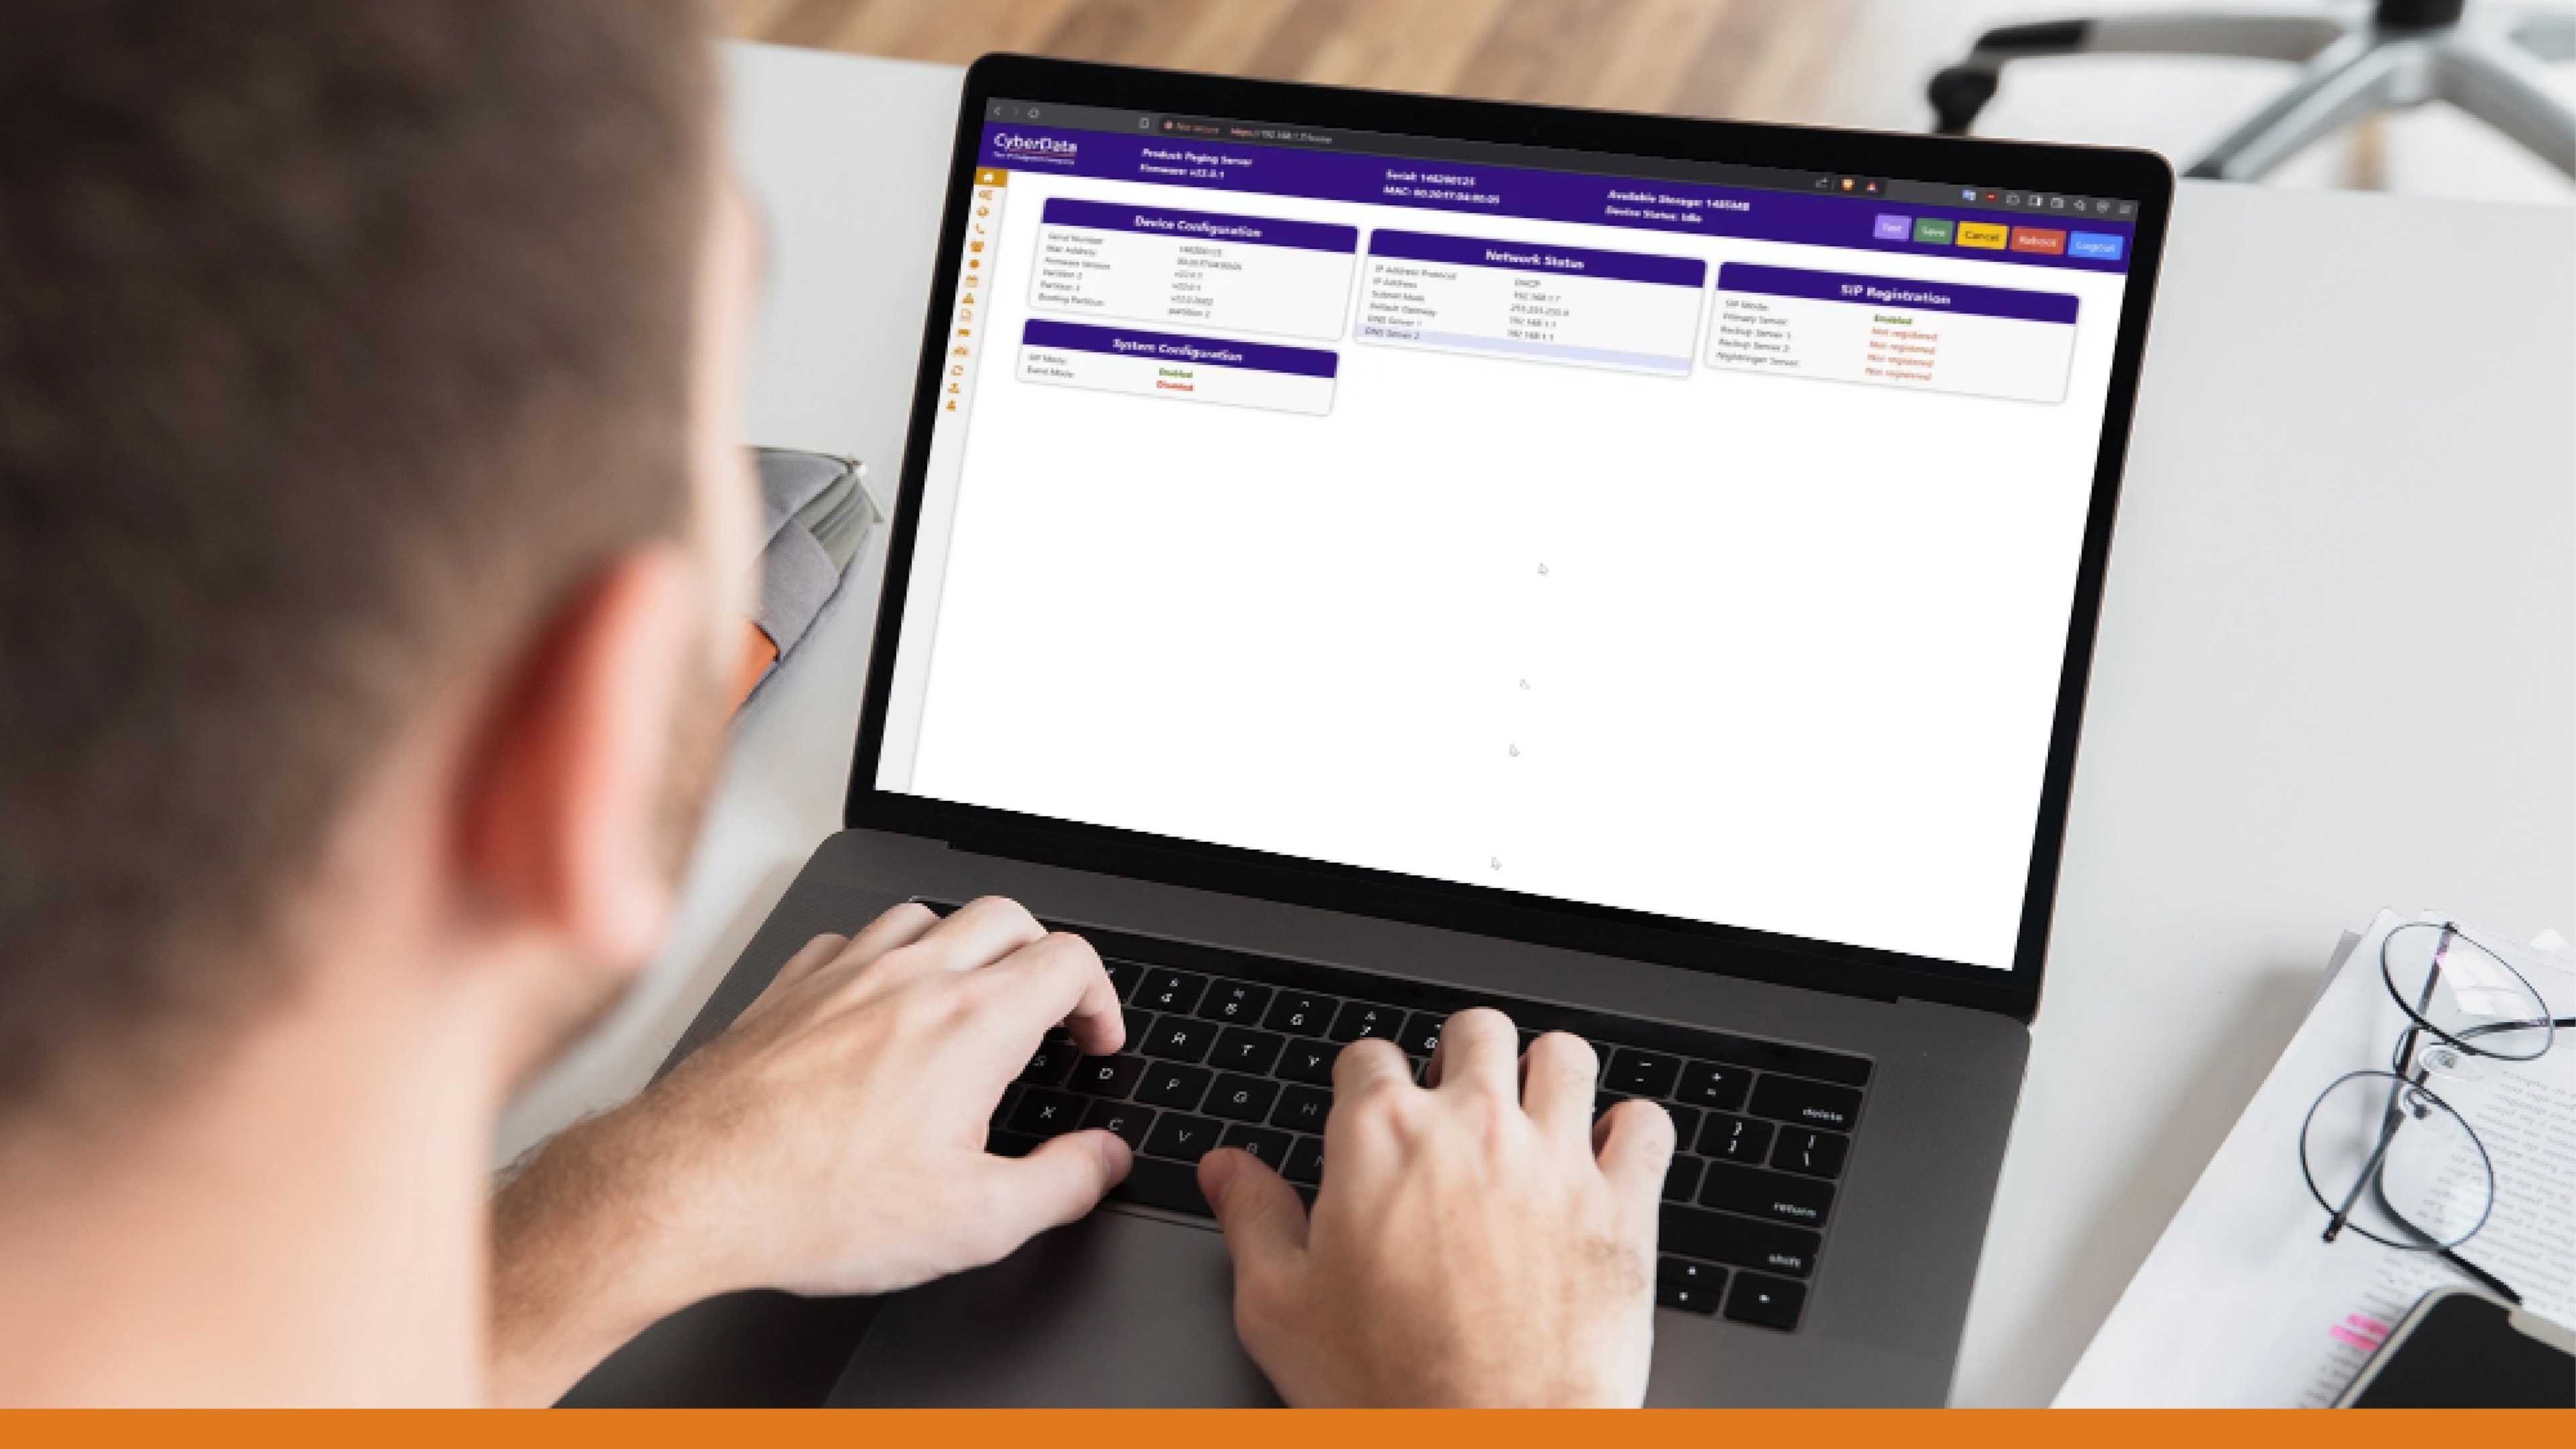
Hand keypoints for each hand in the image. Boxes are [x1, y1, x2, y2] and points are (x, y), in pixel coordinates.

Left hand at [486, 897, 1129, 1403]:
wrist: (686, 1189)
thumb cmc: (815, 1204)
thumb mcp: (973, 1223)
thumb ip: (1060, 1185)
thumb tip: (1103, 1160)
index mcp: (971, 1024)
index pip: (1069, 959)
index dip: (1100, 998)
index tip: (1092, 1041)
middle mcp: (911, 978)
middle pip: (1008, 916)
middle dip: (1043, 958)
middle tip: (1045, 1015)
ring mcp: (844, 973)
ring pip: (929, 915)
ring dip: (964, 947)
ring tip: (965, 1004)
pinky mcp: (787, 988)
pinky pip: (850, 939)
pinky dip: (881, 960)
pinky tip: (874, 1008)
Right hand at [1196, 1009, 1670, 1405]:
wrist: (1494, 1445)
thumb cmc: (1388, 1392)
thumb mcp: (1279, 1309)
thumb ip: (1253, 1220)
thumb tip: (1227, 1168)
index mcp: (1380, 1138)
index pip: (1368, 1055)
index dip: (1365, 1085)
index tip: (1371, 1115)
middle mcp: (1472, 1126)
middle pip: (1475, 1030)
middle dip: (1461, 1057)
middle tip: (1455, 1105)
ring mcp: (1555, 1159)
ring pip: (1564, 1055)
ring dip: (1546, 1076)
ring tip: (1533, 1116)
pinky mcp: (1623, 1204)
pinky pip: (1646, 1123)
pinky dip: (1631, 1131)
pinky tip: (1607, 1158)